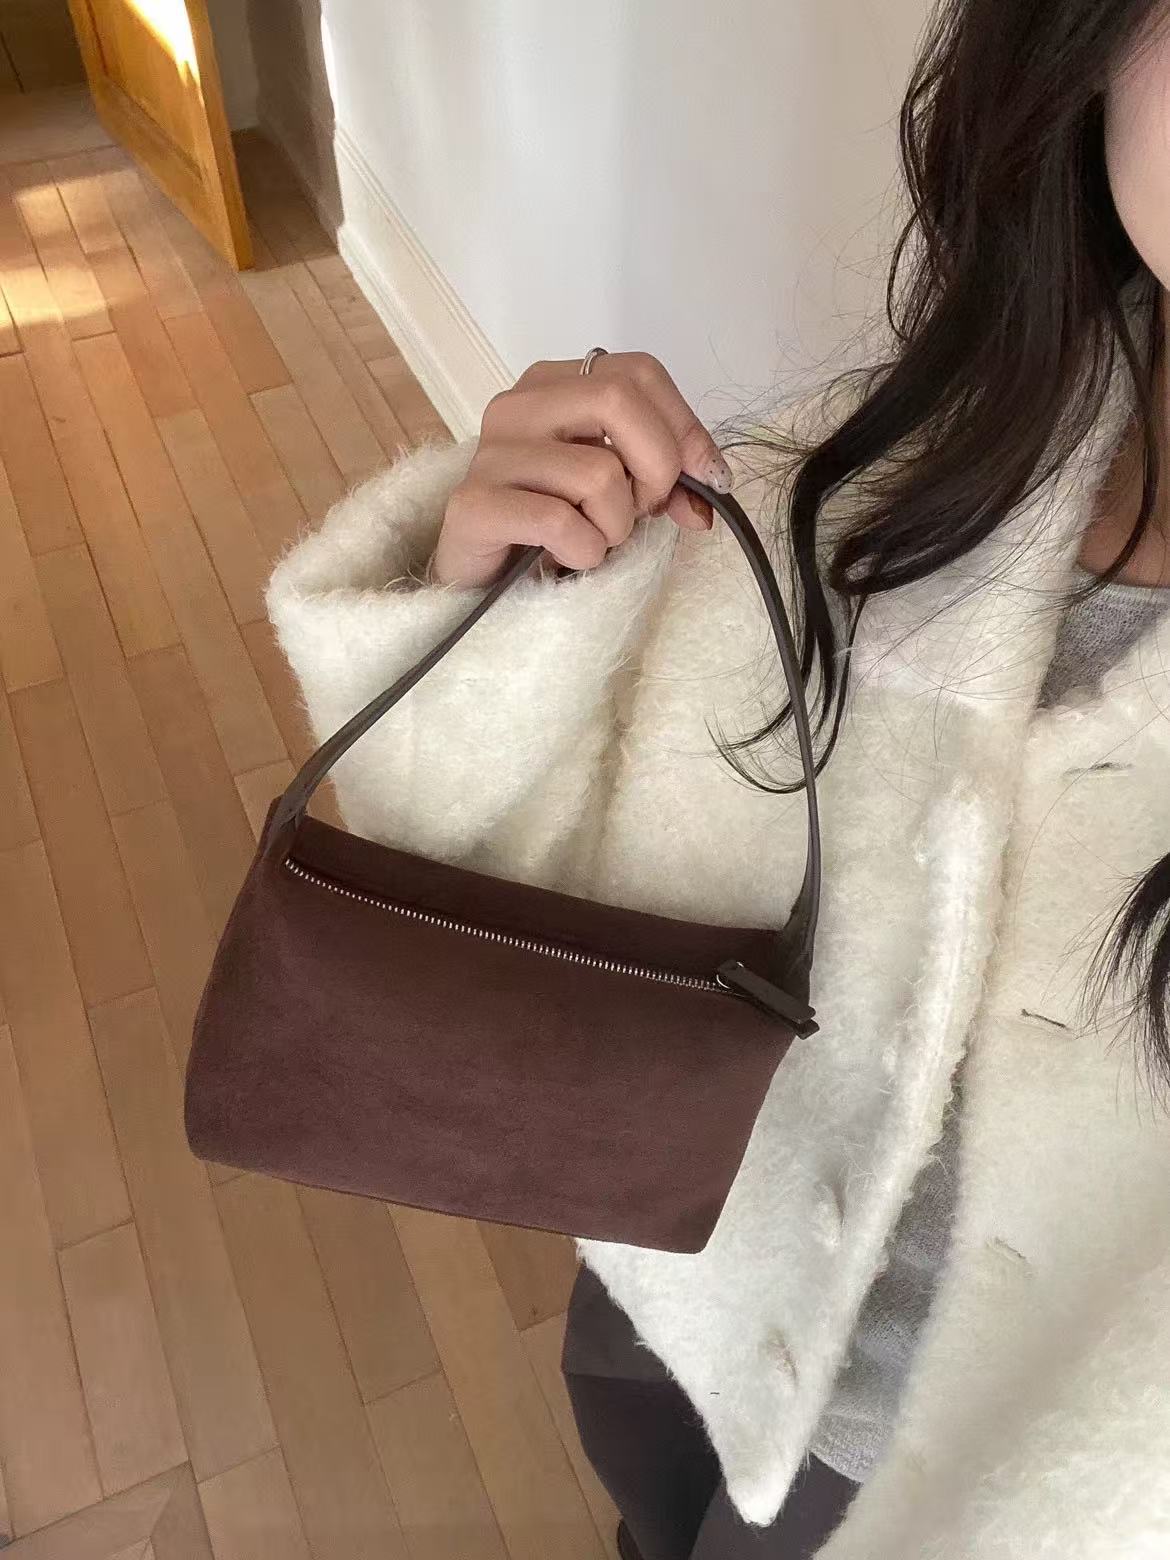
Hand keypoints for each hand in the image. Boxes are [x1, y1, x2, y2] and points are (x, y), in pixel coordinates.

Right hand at [431, 351, 733, 587]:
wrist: (485, 580)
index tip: (704, 480)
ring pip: (597, 474)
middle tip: (643, 512)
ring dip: (615, 526)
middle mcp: (518, 406)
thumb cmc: (555, 525)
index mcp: (554, 384)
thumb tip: (713, 483)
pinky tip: (567, 557)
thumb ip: (667, 473)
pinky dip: (584, 551)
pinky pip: (561, 522)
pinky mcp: (474, 504)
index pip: (639, 372)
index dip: (684, 427)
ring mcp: (491, 453)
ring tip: (592, 540)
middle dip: (656, 469)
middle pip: (618, 401)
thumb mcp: (622, 487)